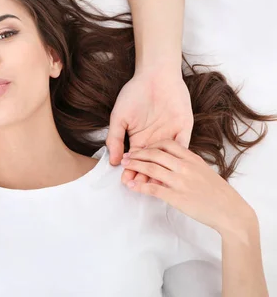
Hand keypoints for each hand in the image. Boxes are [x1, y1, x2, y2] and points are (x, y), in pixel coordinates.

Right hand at [106, 69, 193, 184]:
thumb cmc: (134, 94)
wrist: (155, 75)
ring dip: (161, 171)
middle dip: (144, 175)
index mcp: (140, 139)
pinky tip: (172, 168)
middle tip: (138, 186)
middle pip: (151, 164)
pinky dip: (178, 158)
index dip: (131, 171)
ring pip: (167, 160)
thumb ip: (115, 139)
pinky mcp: (184, 129)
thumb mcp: (119, 117)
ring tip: (153, 182)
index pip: (136, 161)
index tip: (126, 181)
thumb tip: (113, 161)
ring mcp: (170, 136)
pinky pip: (183, 147)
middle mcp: (155, 140)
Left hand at [121, 140, 255, 234]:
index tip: (142, 148)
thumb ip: (187, 164)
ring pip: (150, 169)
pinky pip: (152, 189)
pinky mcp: (176, 197)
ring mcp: (180, 182)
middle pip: (155, 154)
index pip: (167, 143)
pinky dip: (139, 186)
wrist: (230, 212)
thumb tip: (169, 162)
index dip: (151, 145)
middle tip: (127, 156)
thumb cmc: (218, 193)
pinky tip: (131, 186)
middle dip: (137, 154)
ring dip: (134, 166)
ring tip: (124, 166)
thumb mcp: (204, 171)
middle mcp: (185, 167)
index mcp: (193, 159)